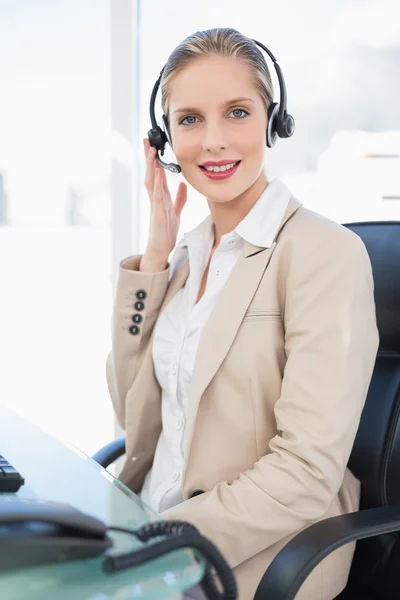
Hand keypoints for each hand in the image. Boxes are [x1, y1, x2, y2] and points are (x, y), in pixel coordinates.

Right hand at [141, 138, 186, 270]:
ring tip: (151, 151)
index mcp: (160, 197)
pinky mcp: (158, 214)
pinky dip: (158, 185)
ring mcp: (155, 206)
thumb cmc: (165, 232)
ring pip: (151, 182)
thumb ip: (179, 198)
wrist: (160, 249)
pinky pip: (157, 197)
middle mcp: (155, 199)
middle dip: (148, 158)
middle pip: (150, 174)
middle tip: (146, 141)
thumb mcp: (176, 212)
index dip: (155, 161)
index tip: (153, 146)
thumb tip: (183, 184)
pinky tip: (159, 174)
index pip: (156, 175)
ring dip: (151, 166)